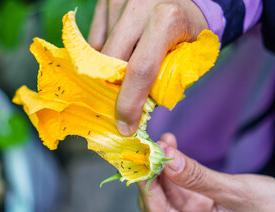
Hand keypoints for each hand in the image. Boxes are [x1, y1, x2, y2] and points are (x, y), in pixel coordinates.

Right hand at [88, 0, 207, 135]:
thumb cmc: (191, 29)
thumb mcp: (189, 56)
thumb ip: (164, 81)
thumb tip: (135, 109)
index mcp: (167, 19)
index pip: (140, 70)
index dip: (129, 103)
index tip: (124, 125)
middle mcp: (139, 6)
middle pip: (111, 61)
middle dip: (113, 87)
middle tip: (120, 102)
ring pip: (100, 51)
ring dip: (110, 68)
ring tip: (127, 67)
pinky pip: (94, 39)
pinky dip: (103, 54)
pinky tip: (119, 54)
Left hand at [138, 133, 274, 211]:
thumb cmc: (271, 209)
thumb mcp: (235, 192)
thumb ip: (198, 178)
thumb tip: (167, 160)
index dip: (147, 189)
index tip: (141, 163)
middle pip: (158, 202)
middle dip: (152, 174)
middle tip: (151, 147)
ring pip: (165, 189)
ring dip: (161, 165)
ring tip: (162, 141)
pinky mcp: (195, 199)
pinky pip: (177, 181)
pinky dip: (173, 163)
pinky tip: (170, 145)